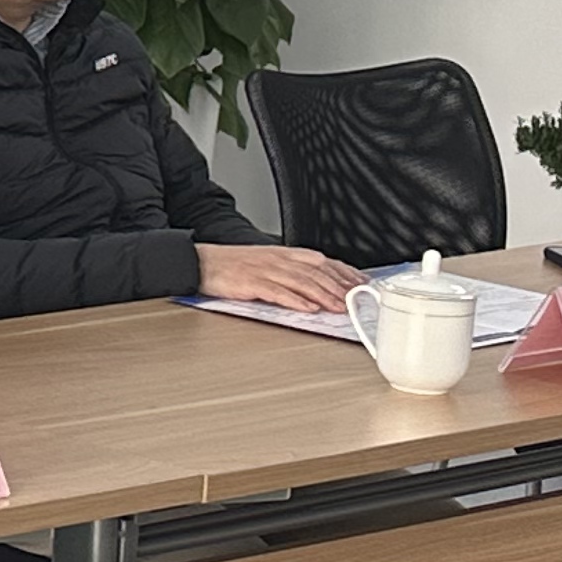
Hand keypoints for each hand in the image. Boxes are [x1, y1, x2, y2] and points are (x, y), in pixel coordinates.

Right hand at [198, 242, 362, 314]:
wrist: (201, 262)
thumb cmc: (232, 265)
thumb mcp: (266, 262)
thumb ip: (291, 271)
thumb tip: (317, 285)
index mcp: (284, 253)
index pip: (322, 261)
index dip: (344, 272)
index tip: (361, 283)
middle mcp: (278, 259)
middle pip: (316, 272)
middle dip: (340, 287)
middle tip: (356, 300)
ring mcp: (265, 270)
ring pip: (302, 281)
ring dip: (324, 295)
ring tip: (339, 307)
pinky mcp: (251, 282)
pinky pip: (278, 292)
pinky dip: (296, 300)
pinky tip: (309, 308)